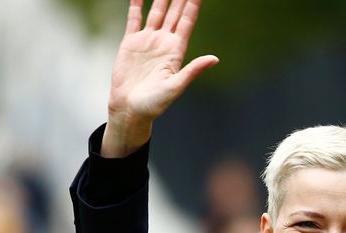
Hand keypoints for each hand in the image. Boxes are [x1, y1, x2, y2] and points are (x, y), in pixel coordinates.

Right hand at [102, 0, 218, 156]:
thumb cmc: (155, 104)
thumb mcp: (176, 86)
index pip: (187, 21)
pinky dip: (136, 5)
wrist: (130, 109)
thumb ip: (193, 70)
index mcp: (177, 51)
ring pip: (157, 12)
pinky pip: (134, 18)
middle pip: (175, 13)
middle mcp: (164, 42)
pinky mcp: (131, 43)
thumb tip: (215, 59)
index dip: (193, 5)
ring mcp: (148, 41)